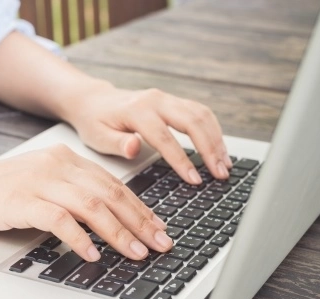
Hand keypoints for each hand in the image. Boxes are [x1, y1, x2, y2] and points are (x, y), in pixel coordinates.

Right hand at [0, 145, 173, 261]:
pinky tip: (92, 254)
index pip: (112, 184)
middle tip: (160, 243)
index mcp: (65, 159)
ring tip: (136, 253)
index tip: (158, 227)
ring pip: (91, 205)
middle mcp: (57, 165)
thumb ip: (71, 194)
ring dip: (118, 232)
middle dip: (140, 221)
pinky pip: (60, 219)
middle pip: (109, 193)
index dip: (139, 207)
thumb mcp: (41, 185)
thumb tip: (107, 222)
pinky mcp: (22, 200)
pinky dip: (80, 238)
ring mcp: (39, 181)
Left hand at [63, 85, 232, 183]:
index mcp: (136, 110)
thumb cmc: (94, 122)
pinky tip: (219, 149)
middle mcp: (155, 100)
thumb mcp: (97, 137)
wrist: (93, 100)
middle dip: (210, 149)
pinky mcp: (173, 101)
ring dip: (216, 140)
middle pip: (192, 121)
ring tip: (225, 165)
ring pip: (201, 114)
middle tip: (220, 174)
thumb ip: (117, 144)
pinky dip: (213, 130)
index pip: (164, 137)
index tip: (194, 179)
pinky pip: (200, 112)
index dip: (181, 159)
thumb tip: (133, 148)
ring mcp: (167, 98)